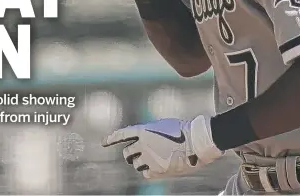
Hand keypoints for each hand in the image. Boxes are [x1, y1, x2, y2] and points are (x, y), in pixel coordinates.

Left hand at [102, 115, 223, 179]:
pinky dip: (149, 171)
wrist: (196, 141)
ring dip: (140, 162)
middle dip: (130, 154)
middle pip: (127, 153)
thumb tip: (143, 140)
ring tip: (153, 159)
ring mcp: (150, 158)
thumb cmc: (183, 130)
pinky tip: (158, 166)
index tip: (103, 143)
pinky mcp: (157, 170)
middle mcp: (143, 144)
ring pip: (136, 165)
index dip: (111, 138)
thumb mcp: (163, 125)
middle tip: (135, 155)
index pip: (122, 134)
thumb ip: (149, 132)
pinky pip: (146, 173)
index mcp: (144, 130)